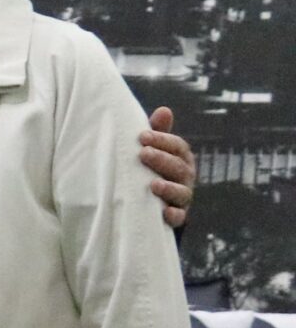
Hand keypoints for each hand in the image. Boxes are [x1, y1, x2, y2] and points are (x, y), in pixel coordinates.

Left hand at [142, 108, 193, 229]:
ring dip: (168, 188)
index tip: (142, 136)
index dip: (162, 140)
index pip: (178, 146)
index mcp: (180, 158)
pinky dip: (173, 215)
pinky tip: (163, 211)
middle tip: (143, 154)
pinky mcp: (177, 216)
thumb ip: (157, 132)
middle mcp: (185, 177)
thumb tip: (164, 110)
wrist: (146, 203)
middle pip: (179, 167)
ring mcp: (182, 197)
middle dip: (162, 160)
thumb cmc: (149, 168)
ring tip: (153, 185)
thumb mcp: (151, 149)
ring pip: (181, 192)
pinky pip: (179, 217)